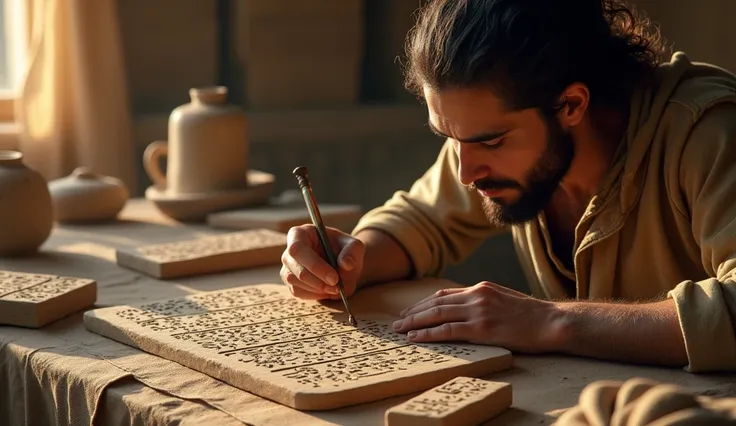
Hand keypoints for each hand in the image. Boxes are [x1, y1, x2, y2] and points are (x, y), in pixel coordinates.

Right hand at [280, 224, 364, 299]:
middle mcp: (289, 251)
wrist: (342, 263)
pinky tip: (328, 290)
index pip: (298, 249)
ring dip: (318, 289)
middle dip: (318, 282)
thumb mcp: (354, 246)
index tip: (334, 278)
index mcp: (300, 234)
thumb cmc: (345, 249)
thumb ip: (352, 252)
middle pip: (295, 270)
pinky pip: (298, 292)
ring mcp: (287, 268)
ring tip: (336, 288)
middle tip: (338, 287)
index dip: (314, 265)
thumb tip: (346, 264)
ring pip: (295, 282)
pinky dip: (315, 294)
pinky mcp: (291, 282)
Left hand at [392, 281, 564, 352]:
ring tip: (400, 329)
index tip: (411, 310)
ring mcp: (479, 311)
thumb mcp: (505, 299)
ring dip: (415, 322)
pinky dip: (428, 333)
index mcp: (481, 288)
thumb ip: (485, 301)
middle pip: (436, 302)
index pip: (445, 294)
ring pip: (437, 314)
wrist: (552, 322)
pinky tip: (416, 337)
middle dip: (414, 312)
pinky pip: (448, 330)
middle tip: (397, 321)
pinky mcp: (482, 328)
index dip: (424, 303)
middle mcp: (477, 296)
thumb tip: (468, 308)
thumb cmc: (532, 315)